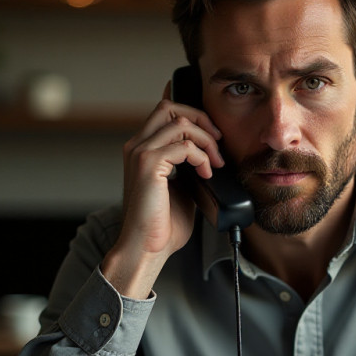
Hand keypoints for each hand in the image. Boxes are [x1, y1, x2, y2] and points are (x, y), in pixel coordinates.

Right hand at [101, 82, 224, 297]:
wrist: (147, 248)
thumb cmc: (163, 224)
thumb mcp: (181, 187)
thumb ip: (188, 166)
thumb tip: (210, 154)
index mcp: (142, 149)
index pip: (164, 112)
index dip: (192, 114)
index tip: (213, 134)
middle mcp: (137, 146)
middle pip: (170, 107)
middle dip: (201, 119)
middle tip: (218, 141)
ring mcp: (140, 153)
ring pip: (180, 122)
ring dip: (205, 140)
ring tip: (215, 163)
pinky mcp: (148, 165)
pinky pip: (184, 145)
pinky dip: (201, 157)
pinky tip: (206, 174)